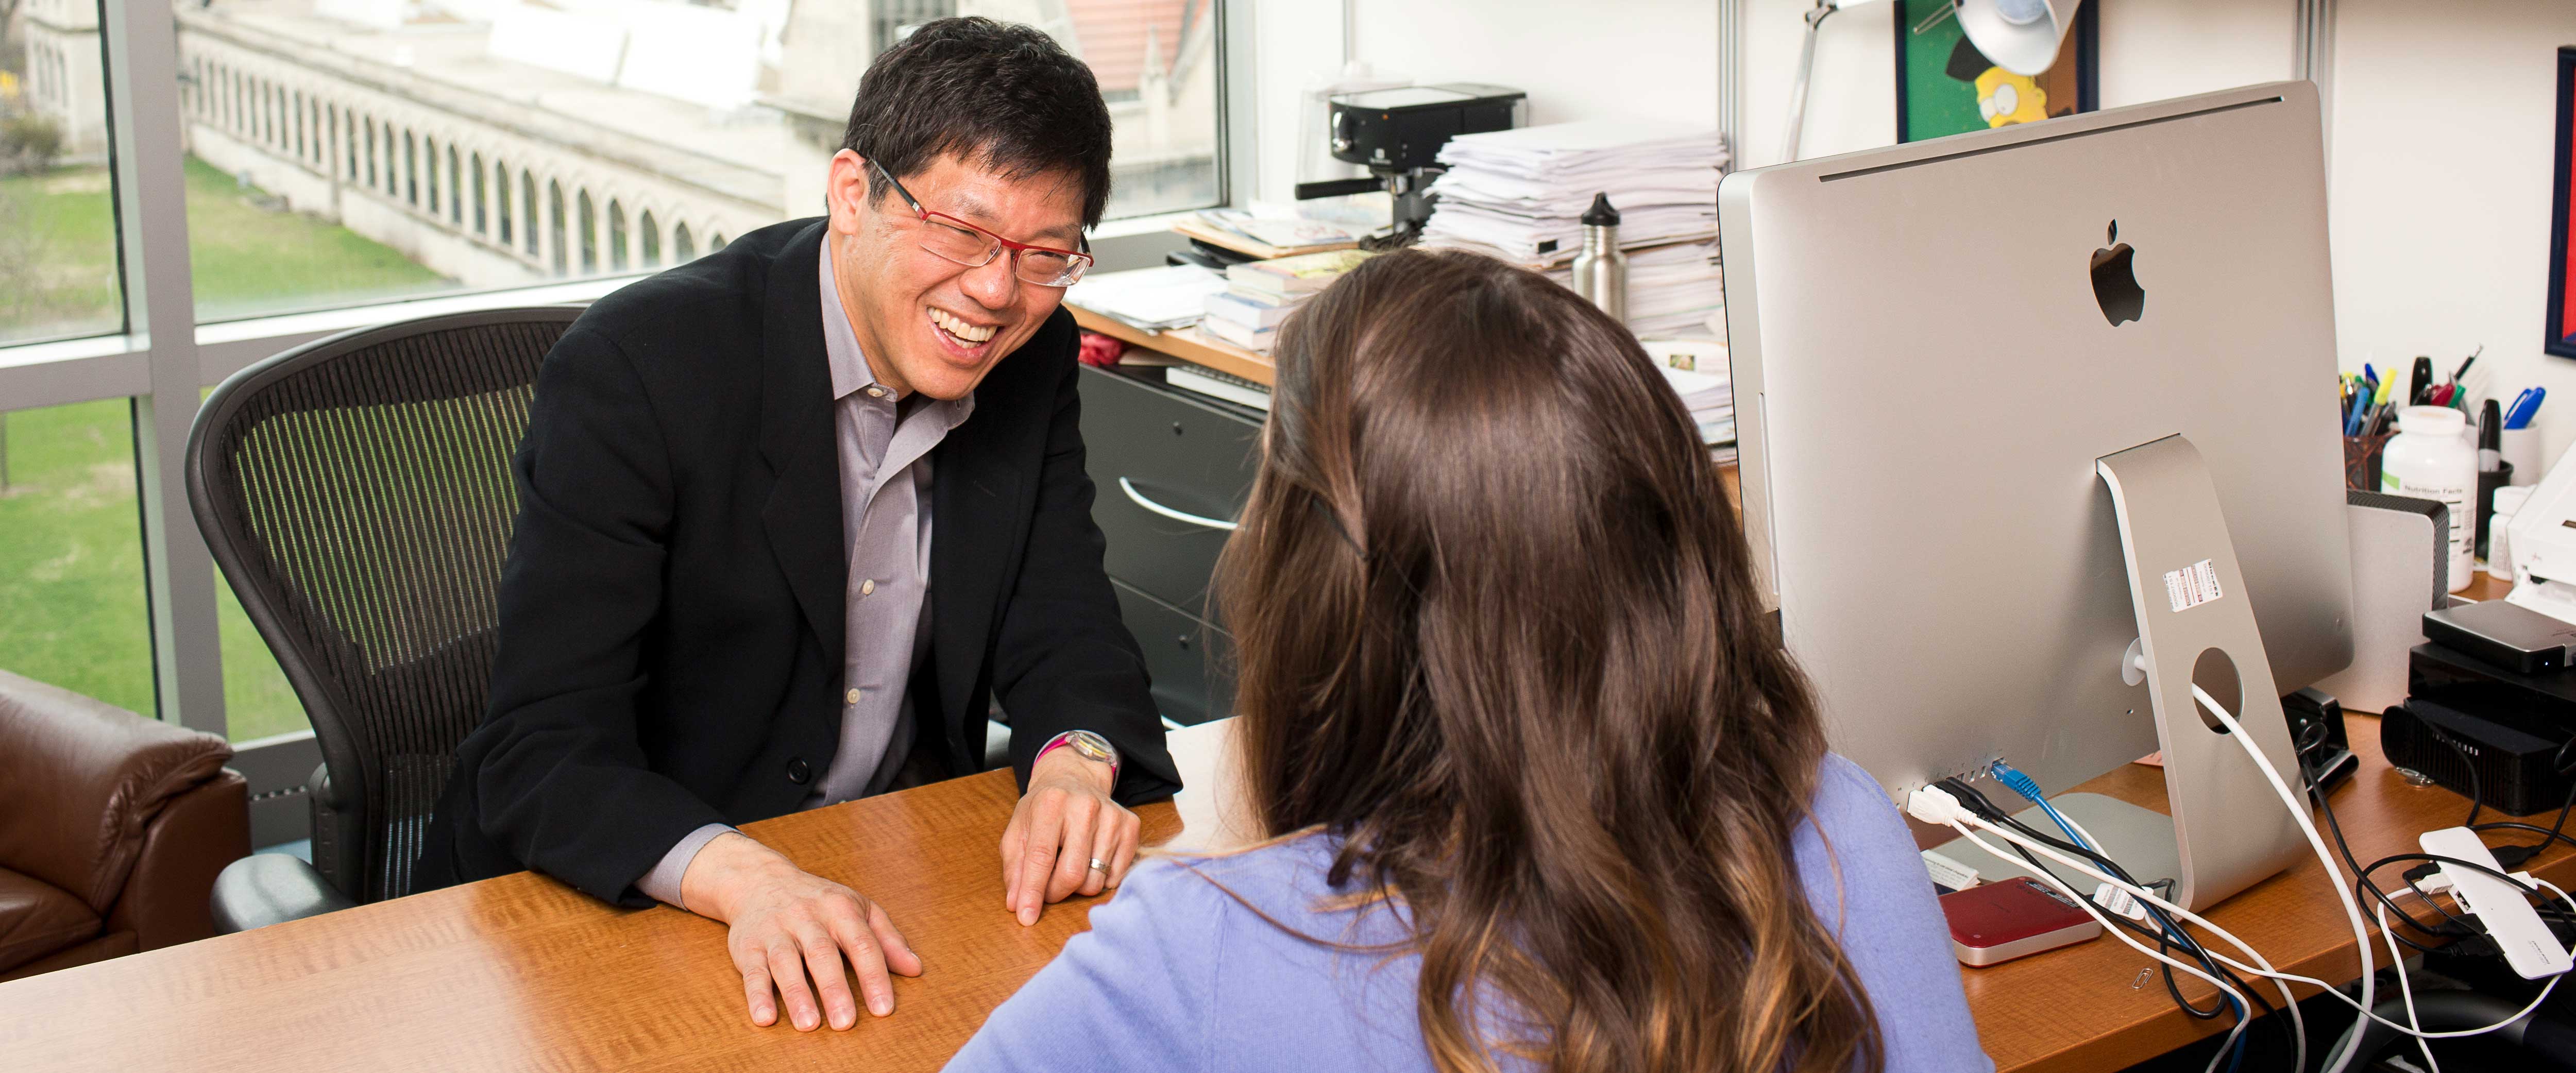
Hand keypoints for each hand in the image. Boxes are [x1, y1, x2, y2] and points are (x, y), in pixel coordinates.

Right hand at [680, 832, 923, 1030]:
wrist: (759, 880)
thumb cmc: (819, 901)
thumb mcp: (859, 909)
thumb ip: (887, 939)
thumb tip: (915, 969)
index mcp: (840, 909)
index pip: (862, 943)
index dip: (874, 977)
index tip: (884, 1008)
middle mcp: (807, 918)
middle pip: (822, 954)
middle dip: (834, 989)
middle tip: (846, 1023)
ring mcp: (776, 931)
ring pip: (786, 962)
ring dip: (797, 994)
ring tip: (809, 1024)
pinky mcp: (748, 946)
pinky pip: (752, 971)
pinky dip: (757, 995)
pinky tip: (764, 1017)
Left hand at [998, 745, 1138, 924]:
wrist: (1075, 779)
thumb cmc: (1042, 809)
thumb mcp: (1018, 831)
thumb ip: (1014, 868)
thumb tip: (1017, 904)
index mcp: (1051, 803)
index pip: (1042, 857)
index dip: (1033, 891)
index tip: (1026, 917)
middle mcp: (1085, 807)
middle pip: (1073, 874)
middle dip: (1055, 892)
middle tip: (1047, 889)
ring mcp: (1112, 816)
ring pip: (1095, 880)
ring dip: (1077, 887)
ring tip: (1069, 866)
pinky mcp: (1131, 825)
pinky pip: (1115, 877)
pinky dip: (1099, 879)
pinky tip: (1090, 859)